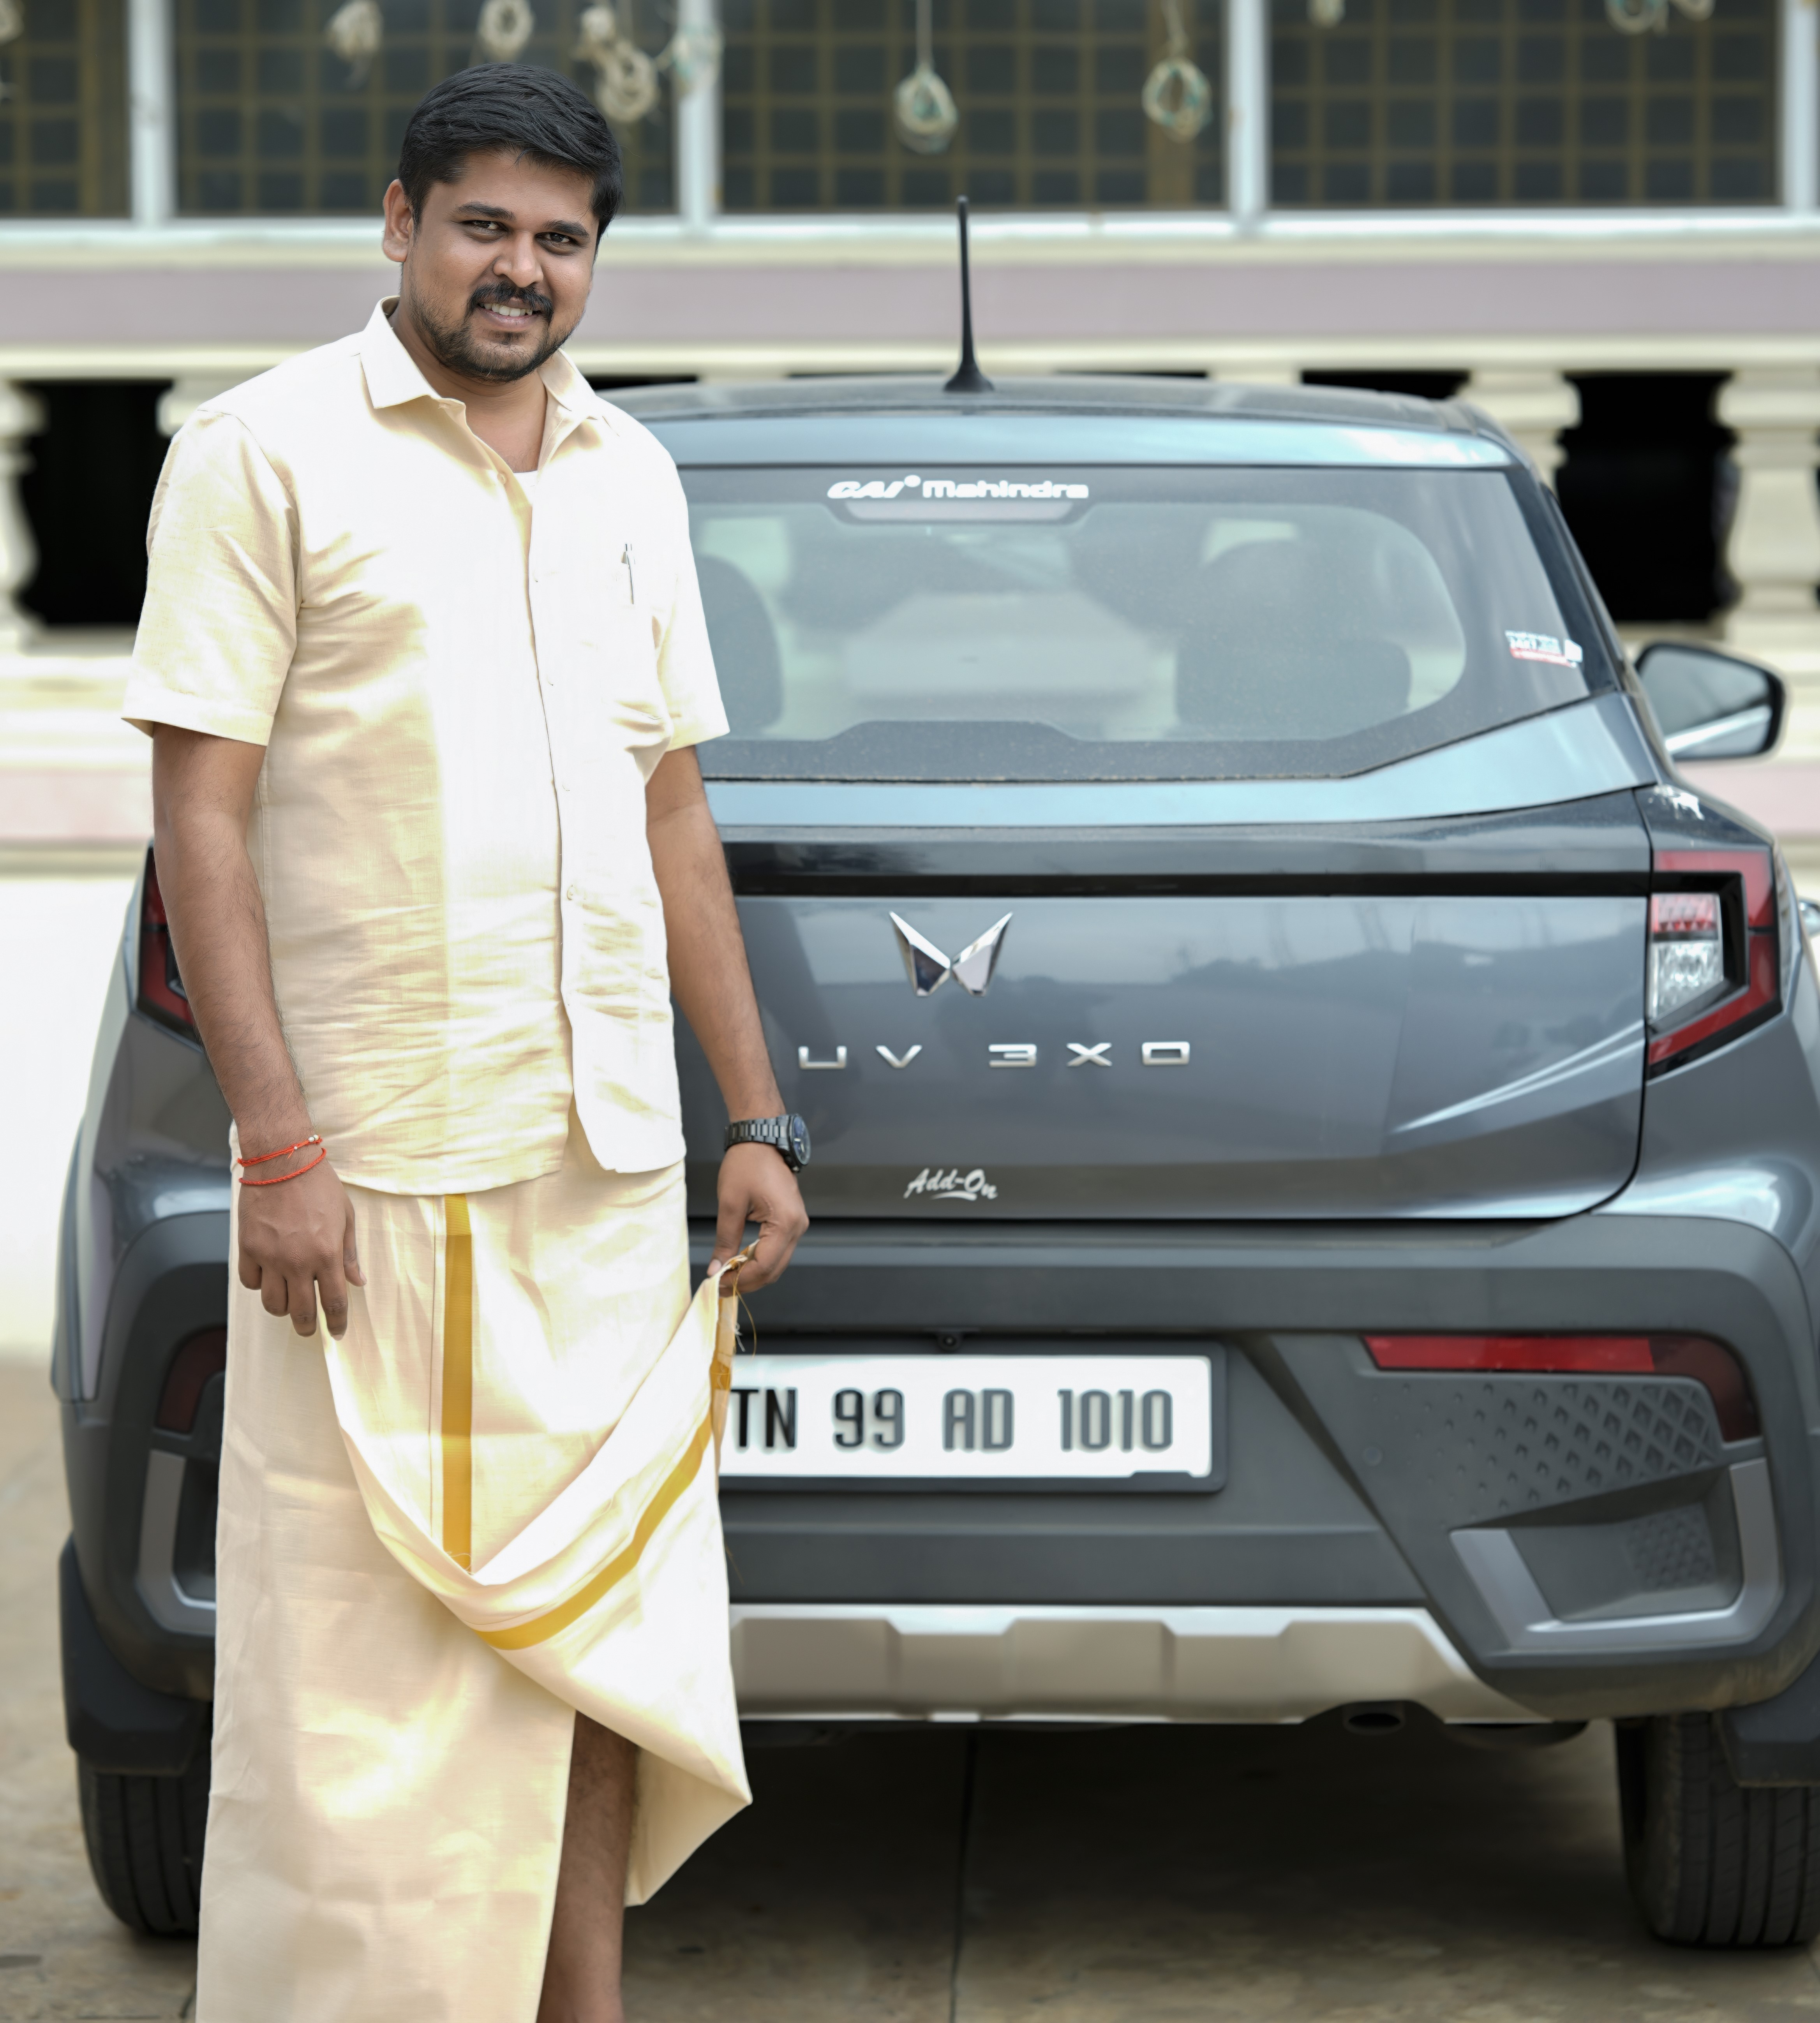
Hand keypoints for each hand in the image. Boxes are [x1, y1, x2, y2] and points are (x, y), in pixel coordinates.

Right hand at [237, 1151, 365, 1337]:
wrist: (282, 1161)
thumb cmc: (318, 1184)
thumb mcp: (345, 1216)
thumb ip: (349, 1253)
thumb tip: (357, 1281)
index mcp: (326, 1254)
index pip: (334, 1302)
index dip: (337, 1323)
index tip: (337, 1332)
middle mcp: (298, 1261)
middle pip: (301, 1312)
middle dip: (308, 1326)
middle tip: (310, 1328)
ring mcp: (270, 1257)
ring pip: (272, 1304)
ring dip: (282, 1309)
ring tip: (289, 1303)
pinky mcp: (248, 1248)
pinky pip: (250, 1282)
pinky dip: (259, 1285)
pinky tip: (268, 1277)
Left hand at [709, 1142, 807, 1294]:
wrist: (761, 1141)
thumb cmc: (746, 1165)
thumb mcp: (730, 1204)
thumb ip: (725, 1240)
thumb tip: (716, 1269)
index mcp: (785, 1223)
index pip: (764, 1266)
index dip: (741, 1280)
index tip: (718, 1284)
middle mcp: (797, 1227)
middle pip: (774, 1269)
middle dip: (747, 1281)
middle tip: (721, 1284)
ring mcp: (797, 1224)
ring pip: (777, 1262)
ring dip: (753, 1272)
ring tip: (728, 1273)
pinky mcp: (792, 1221)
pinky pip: (778, 1249)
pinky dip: (760, 1259)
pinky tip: (741, 1259)